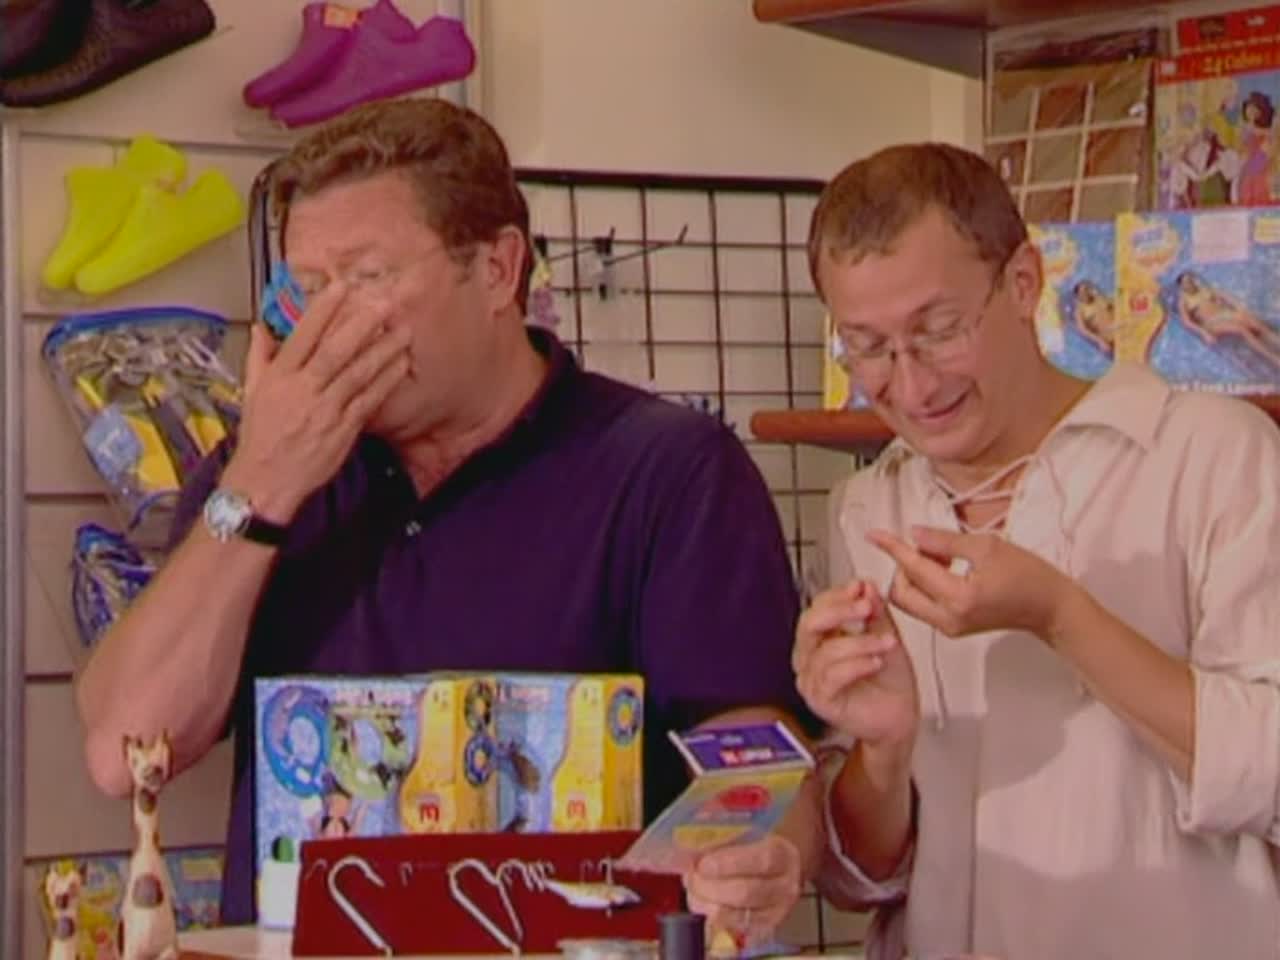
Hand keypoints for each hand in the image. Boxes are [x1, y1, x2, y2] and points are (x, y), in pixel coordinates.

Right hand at [223, 284, 411, 521]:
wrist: (266, 481)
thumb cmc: (260, 436)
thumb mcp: (251, 392)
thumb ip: (260, 357)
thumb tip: (261, 328)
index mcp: (279, 377)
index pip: (302, 336)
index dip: (323, 310)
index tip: (341, 287)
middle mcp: (303, 390)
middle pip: (335, 351)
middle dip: (361, 325)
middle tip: (384, 303)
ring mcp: (325, 410)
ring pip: (357, 374)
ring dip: (383, 350)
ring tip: (403, 330)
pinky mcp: (343, 430)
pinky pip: (369, 400)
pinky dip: (386, 382)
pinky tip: (401, 365)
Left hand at [683, 835, 801, 950]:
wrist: (780, 868)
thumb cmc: (756, 846)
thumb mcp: (745, 833)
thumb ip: (720, 839)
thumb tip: (689, 850)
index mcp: (783, 855)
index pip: (760, 861)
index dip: (728, 864)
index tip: (702, 864)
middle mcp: (785, 887)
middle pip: (747, 892)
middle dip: (711, 887)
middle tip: (691, 878)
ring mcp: (777, 912)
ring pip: (740, 916)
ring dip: (708, 905)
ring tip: (692, 891)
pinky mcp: (765, 930)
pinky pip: (735, 930)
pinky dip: (714, 920)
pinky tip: (702, 905)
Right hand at [792, 580, 916, 747]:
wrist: (901, 718)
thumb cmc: (890, 683)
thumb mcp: (886, 637)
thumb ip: (876, 613)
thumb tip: (866, 586)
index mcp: (822, 638)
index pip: (817, 607)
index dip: (837, 595)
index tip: (860, 586)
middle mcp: (811, 657)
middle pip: (809, 624)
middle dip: (839, 611)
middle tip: (865, 607)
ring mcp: (813, 680)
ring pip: (825, 651)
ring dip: (860, 642)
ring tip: (887, 642)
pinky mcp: (821, 701)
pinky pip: (831, 677)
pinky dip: (856, 665)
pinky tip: (875, 662)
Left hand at [867, 526, 1074, 640]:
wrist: (1051, 607)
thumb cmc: (1029, 576)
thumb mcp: (986, 546)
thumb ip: (944, 540)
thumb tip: (914, 535)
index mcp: (958, 597)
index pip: (913, 569)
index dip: (892, 547)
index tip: (874, 535)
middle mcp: (949, 618)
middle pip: (901, 592)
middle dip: (905, 565)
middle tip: (929, 545)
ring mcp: (950, 627)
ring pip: (910, 600)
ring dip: (914, 575)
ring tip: (943, 554)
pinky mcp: (953, 628)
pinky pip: (924, 606)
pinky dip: (925, 585)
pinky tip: (946, 568)